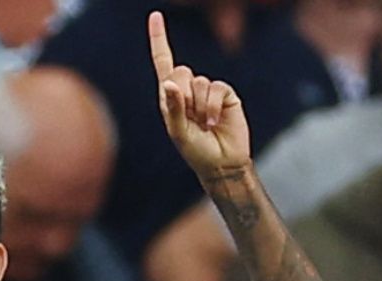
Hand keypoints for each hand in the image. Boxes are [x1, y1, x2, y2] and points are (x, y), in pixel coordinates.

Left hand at [149, 11, 253, 176]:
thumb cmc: (196, 151)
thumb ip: (172, 108)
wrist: (222, 163)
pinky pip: (215, 88)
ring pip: (198, 81)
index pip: (163, 61)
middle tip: (190, 118)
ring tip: (204, 124)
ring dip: (199, 106)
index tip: (156, 16)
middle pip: (180, 71)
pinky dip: (212, 106)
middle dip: (182, 94)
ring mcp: (207, 91)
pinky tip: (213, 122)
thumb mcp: (178, 132)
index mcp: (170, 95)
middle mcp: (188, 89)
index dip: (160, 39)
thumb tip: (169, 82)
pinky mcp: (225, 94)